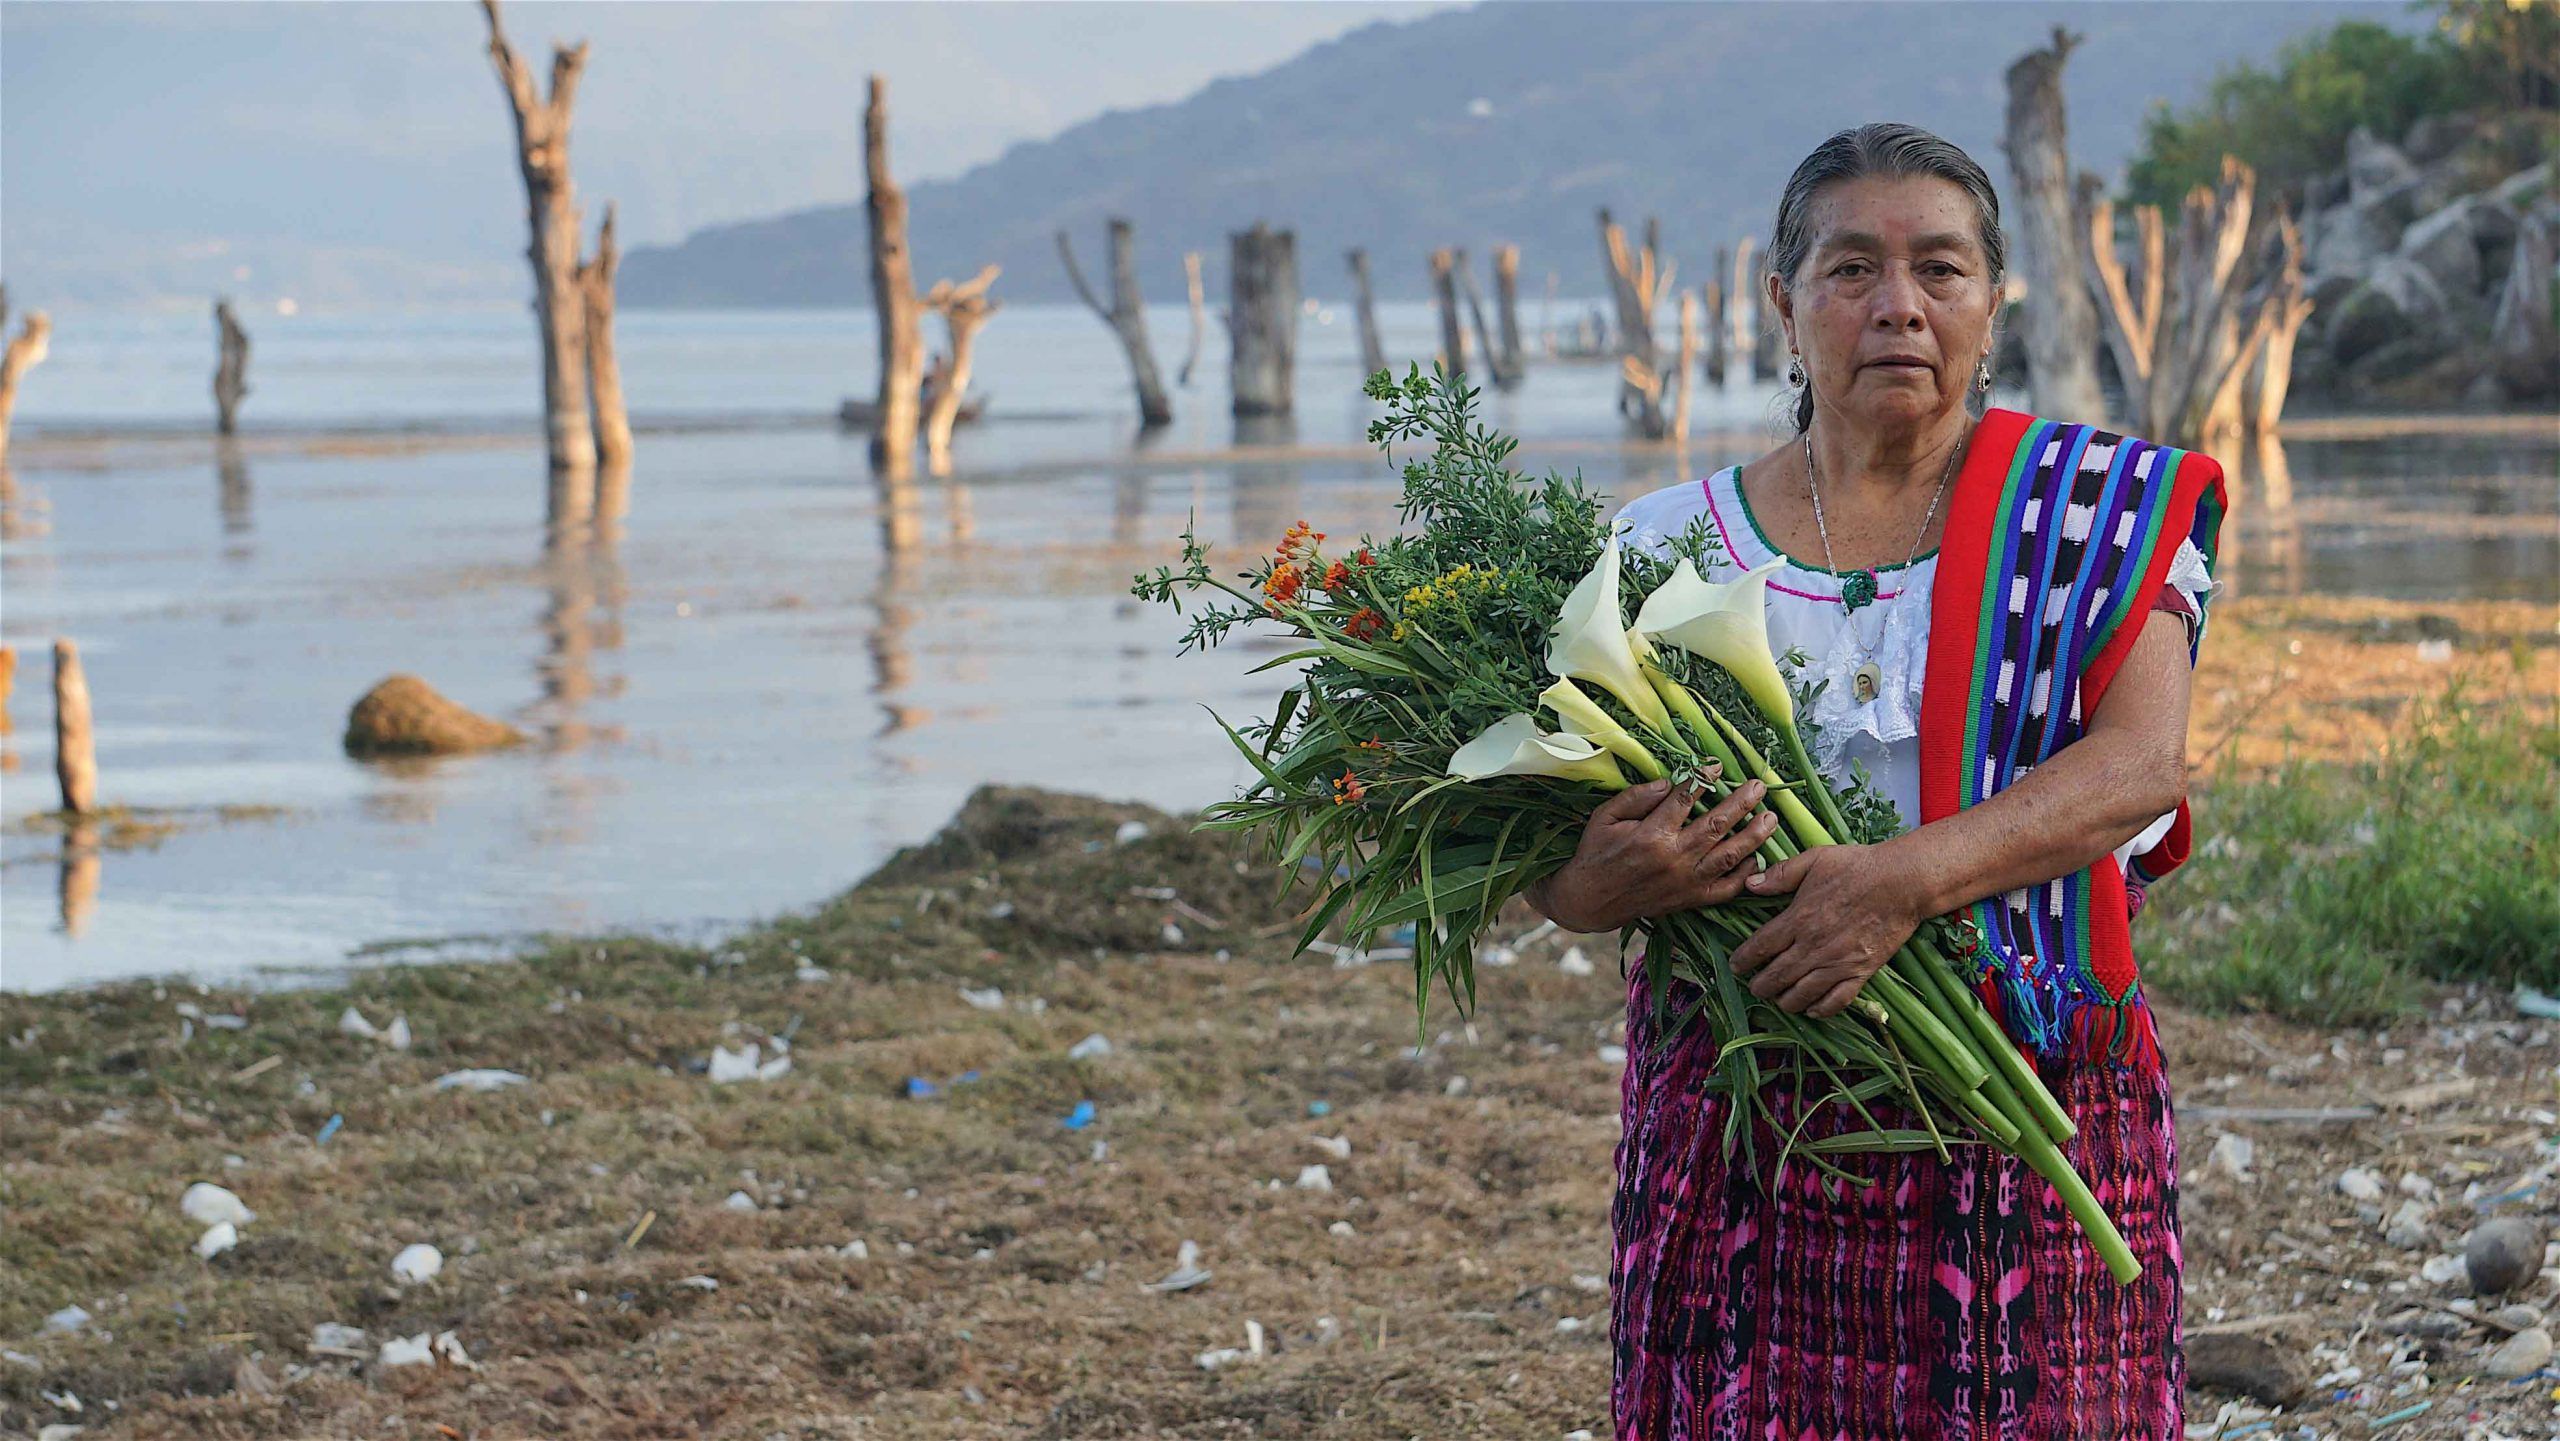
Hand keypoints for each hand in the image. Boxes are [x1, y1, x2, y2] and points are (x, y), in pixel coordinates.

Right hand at [1532, 768, 1782, 933]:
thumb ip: (1636, 797)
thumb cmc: (1596, 853)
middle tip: (1759, 787)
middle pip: (1717, 825)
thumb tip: (1667, 781)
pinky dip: (1744, 876)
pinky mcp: (1689, 900)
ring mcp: (1685, 882)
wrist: (1590, 901)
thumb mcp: (1604, 817)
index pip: (1686, 798)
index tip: (1717, 766)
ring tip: (1770, 819)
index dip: (1704, 779)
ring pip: (1729, 856)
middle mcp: (1673, 858)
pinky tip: (1756, 859)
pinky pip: (1725, 889)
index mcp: (1651, 834)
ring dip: (1753, 836)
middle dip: (1742, 803)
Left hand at [1726, 843, 1928, 1015]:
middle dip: (1760, 986)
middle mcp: (1813, 946)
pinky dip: (1820, 1010)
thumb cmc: (1858, 866)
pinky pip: (1836, 1002)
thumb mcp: (1815, 860)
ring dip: (1784, 1001)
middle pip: (1776, 977)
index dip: (1743, 960)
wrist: (1903, 882)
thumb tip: (1750, 884)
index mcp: (1799, 919)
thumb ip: (1781, 875)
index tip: (1735, 966)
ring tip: (1778, 999)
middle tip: (1755, 987)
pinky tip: (1811, 1009)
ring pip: (1801, 995)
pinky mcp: (1861, 972)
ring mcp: (1837, 963)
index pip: (1760, 947)